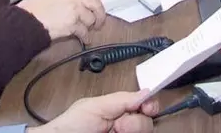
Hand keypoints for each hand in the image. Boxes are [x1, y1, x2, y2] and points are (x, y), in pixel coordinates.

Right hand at [18, 0, 106, 41]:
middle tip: (100, 21)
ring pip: (90, 19)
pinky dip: (85, 37)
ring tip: (87, 31)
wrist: (25, 21)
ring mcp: (74, 9)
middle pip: (95, 3)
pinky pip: (84, 31)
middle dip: (100, 14)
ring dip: (90, 26)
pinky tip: (84, 39)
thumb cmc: (32, 7)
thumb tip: (77, 0)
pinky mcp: (73, 24)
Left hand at [29, 90, 157, 132]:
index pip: (144, 106)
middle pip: (148, 124)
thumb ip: (121, 99)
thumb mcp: (95, 107)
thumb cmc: (70, 126)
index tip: (148, 108)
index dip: (150, 105)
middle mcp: (123, 127)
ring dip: (134, 131)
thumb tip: (146, 92)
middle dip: (138, 123)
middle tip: (119, 126)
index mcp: (119, 111)